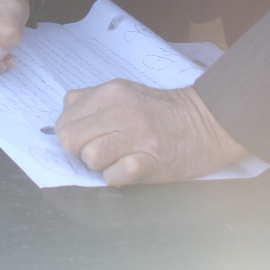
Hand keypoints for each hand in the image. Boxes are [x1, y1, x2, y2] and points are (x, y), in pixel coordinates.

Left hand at [55, 83, 247, 186]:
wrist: (206, 122)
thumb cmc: (162, 110)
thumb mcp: (124, 91)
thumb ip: (91, 101)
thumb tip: (63, 118)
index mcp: (110, 93)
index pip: (64, 120)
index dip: (70, 136)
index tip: (86, 140)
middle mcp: (120, 111)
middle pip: (71, 140)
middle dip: (81, 152)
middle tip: (101, 151)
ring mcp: (136, 136)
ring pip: (90, 158)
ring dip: (100, 165)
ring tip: (119, 158)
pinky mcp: (150, 161)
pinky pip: (114, 177)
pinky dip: (117, 178)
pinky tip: (131, 169)